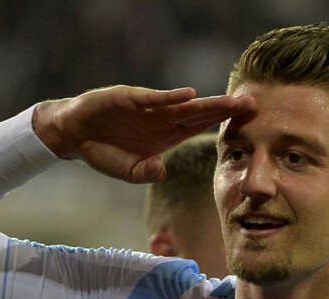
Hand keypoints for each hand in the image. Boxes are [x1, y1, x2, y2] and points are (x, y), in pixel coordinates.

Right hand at [33, 85, 254, 182]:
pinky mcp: (129, 99)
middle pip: (200, 113)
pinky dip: (169, 98)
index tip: (249, 125)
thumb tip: (162, 171)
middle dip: (226, 110)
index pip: (201, 128)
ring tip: (232, 100)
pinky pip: (152, 99)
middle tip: (254, 105)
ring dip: (207, 102)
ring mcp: (148, 108)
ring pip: (182, 104)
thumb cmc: (104, 153)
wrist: (74, 135)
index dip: (223, 125)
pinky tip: (189, 96)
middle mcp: (163, 119)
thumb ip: (146, 172)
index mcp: (167, 135)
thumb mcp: (128, 171)